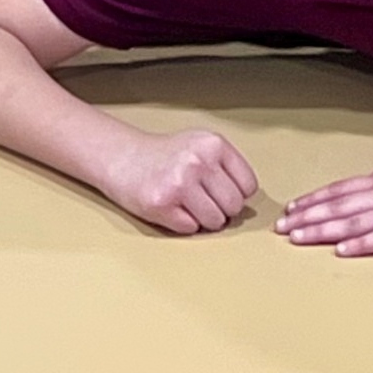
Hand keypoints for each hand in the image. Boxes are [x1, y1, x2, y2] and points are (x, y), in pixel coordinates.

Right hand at [101, 128, 258, 234]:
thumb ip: (227, 166)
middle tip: (202, 199)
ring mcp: (179, 184)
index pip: (249, 186)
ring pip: (215, 221)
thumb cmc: (166, 155)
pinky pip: (191, 228)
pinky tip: (173, 207)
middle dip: (222, 209)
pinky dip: (184, 224)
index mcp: (213, 144)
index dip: (236, 193)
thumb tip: (247, 201)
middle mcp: (198, 161)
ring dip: (204, 219)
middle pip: (234, 207)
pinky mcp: (161, 205)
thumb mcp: (202, 146)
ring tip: (188, 203)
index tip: (221, 190)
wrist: (123, 157)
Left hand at [276, 149, 372, 256]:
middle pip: (340, 204)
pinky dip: (361, 243)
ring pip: (354, 219)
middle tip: (281, 227)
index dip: (316, 199)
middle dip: (308, 216)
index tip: (293, 208)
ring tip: (298, 238)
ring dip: (323, 229)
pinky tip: (342, 250)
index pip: (343, 189)